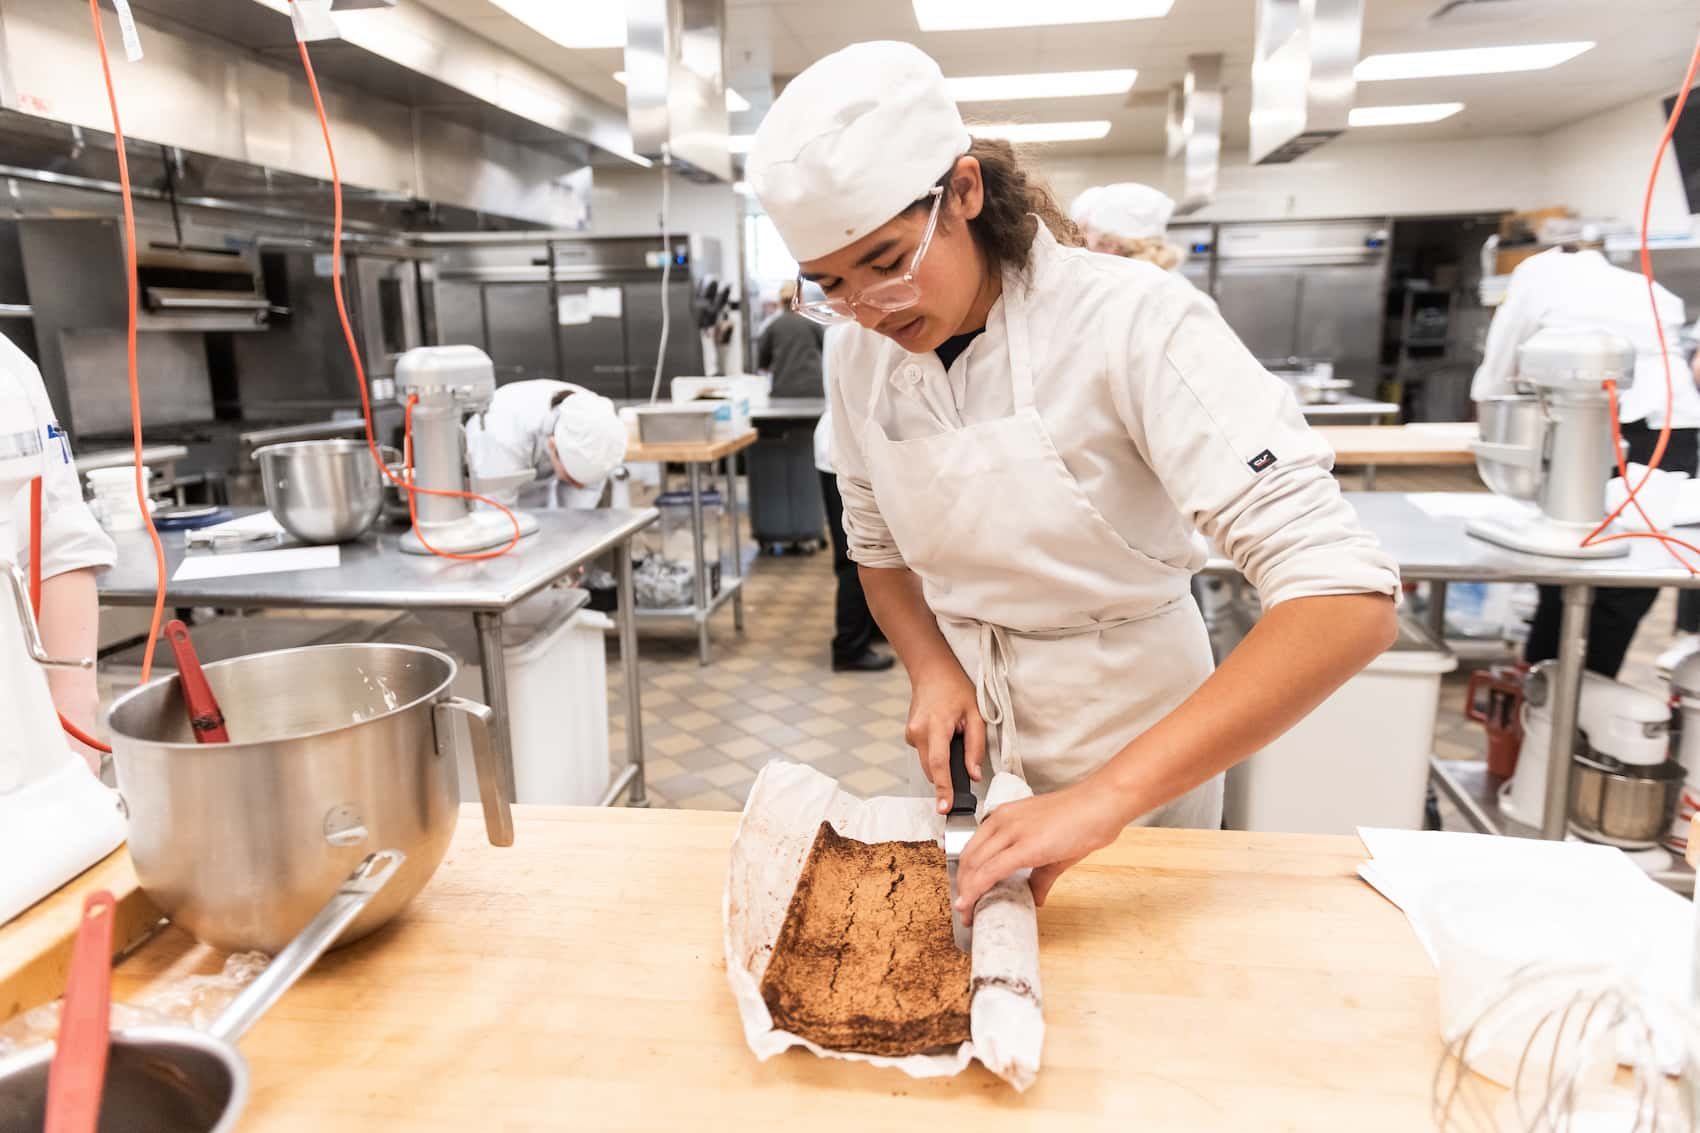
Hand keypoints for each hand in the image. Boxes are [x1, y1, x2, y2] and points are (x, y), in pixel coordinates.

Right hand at [905, 667, 986, 813]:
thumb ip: (976, 747)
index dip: (943, 788)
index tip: (945, 808)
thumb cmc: (956, 689)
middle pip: (932, 769)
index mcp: (936, 725)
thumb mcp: (976, 715)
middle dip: (947, 777)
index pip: (940, 764)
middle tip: (965, 770)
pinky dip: (936, 753)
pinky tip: (944, 735)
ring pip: (928, 764)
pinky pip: (925, 754)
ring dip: (943, 762)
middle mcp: (918, 732)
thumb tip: (974, 775)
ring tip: (955, 738)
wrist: (931, 671)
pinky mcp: (909, 735)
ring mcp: (911, 734)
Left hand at [953, 779, 1128, 920]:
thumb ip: (1040, 874)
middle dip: (962, 887)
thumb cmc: (1082, 817)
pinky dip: (976, 890)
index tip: (966, 894)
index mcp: (1005, 817)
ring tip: (968, 914)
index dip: (966, 874)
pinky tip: (972, 905)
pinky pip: (990, 871)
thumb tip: (1035, 896)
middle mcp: (1002, 820)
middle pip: (968, 859)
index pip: (973, 848)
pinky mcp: (1024, 846)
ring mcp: (1011, 831)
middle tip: (965, 909)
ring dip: (967, 893)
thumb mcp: (1053, 848)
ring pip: (974, 866)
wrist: (1102, 803)